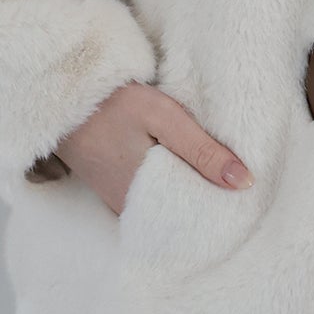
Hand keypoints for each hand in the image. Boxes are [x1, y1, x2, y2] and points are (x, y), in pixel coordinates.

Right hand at [54, 80, 253, 219]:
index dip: (222, 206)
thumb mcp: (164, 118)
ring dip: (188, 190)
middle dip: (207, 199)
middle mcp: (130, 209)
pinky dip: (170, 185)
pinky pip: (151, 198)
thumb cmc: (115, 104)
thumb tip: (243, 182)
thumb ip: (202, 151)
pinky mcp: (114, 189)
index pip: (195, 218)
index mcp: (146, 199)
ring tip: (215, 173)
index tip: (246, 194)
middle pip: (181, 214)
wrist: (67, 96)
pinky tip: (184, 168)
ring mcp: (119, 201)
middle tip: (236, 182)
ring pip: (167, 206)